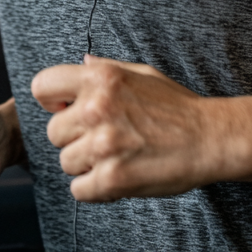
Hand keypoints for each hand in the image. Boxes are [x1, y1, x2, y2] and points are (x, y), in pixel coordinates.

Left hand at [31, 55, 220, 202]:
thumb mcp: (140, 74)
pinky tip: (115, 176)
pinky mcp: (112, 178)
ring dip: (85, 164)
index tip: (64, 109)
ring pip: (66, 162)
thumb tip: (82, 63)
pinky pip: (78, 190)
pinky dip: (94, 188)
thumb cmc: (176, 106)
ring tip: (113, 157)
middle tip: (100, 138)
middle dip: (72, 137)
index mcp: (101, 78)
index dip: (51, 101)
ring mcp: (103, 145)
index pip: (42, 86)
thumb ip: (105, 69)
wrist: (209, 138)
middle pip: (53, 132)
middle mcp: (97, 108)